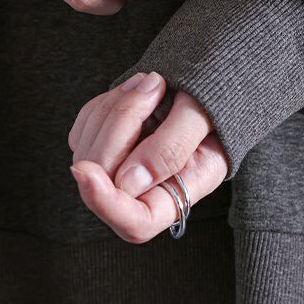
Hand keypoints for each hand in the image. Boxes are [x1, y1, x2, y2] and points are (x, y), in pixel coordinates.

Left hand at [67, 71, 228, 242]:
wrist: (214, 81)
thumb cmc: (219, 100)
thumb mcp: (207, 118)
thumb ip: (172, 149)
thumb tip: (127, 182)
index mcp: (179, 194)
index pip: (136, 222)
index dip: (106, 203)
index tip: (86, 172)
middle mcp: (145, 189)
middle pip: (106, 177)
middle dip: (120, 123)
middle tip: (154, 85)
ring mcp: (121, 168)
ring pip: (88, 151)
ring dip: (114, 107)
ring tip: (152, 82)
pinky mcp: (105, 145)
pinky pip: (84, 130)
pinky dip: (104, 105)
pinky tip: (133, 89)